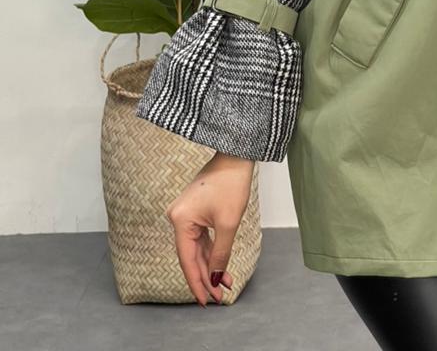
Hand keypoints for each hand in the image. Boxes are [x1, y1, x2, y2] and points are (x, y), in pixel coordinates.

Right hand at [165, 151, 254, 305]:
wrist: (236, 157)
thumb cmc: (231, 185)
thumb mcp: (228, 224)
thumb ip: (220, 254)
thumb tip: (215, 278)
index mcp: (180, 220)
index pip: (187, 260)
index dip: (197, 282)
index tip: (205, 301)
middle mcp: (178, 218)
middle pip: (191, 256)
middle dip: (206, 276)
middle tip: (219, 296)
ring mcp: (185, 214)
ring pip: (197, 249)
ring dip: (211, 266)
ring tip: (224, 284)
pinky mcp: (195, 211)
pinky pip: (201, 238)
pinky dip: (211, 252)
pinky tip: (220, 267)